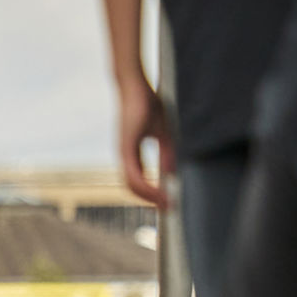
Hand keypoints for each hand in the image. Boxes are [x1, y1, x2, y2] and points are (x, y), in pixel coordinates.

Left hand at [117, 74, 173, 208]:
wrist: (134, 86)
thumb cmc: (149, 105)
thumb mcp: (163, 134)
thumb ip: (167, 154)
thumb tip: (173, 174)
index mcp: (132, 154)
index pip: (139, 181)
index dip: (152, 193)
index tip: (167, 201)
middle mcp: (125, 157)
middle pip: (134, 188)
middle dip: (151, 200)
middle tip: (168, 209)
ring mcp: (123, 154)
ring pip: (132, 186)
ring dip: (150, 197)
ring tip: (167, 204)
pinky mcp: (126, 149)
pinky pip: (134, 176)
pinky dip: (146, 186)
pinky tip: (160, 192)